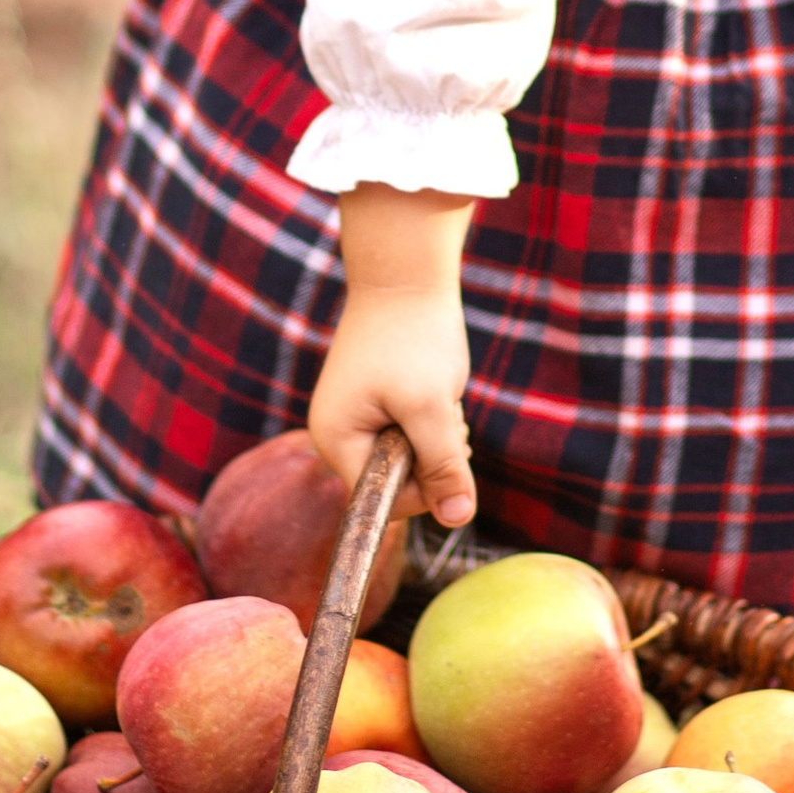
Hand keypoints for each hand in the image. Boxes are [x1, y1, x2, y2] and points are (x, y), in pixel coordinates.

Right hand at [311, 184, 478, 530]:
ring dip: (437, 433)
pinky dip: (432, 416)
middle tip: (440, 409)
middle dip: (433, 454)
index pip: (382, 503)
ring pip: (411, 457)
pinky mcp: (376, 403)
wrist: (405, 272)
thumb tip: (458, 520)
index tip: (445, 444)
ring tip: (436, 390)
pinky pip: (412, 433)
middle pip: (398, 482)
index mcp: (335, 441)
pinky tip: (434, 385)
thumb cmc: (413, 337)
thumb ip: (442, 465)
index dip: (424, 487)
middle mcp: (338, 435)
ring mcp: (357, 418)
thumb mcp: (432, 407)